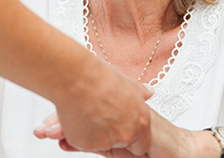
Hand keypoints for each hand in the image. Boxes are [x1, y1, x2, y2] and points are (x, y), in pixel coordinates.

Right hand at [37, 82, 156, 154]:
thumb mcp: (127, 83)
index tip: (121, 124)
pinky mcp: (85, 144)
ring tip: (87, 109)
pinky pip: (83, 142)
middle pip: (120, 142)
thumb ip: (140, 92)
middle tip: (100, 113)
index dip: (131, 133)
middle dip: (111, 132)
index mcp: (140, 122)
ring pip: (100, 142)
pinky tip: (77, 114)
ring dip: (94, 131)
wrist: (75, 78)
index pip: (141, 144)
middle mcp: (125, 135)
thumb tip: (148, 91)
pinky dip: (79, 132)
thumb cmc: (99, 78)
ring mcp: (105, 141)